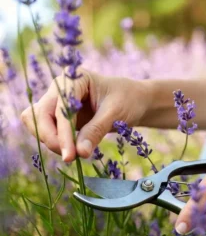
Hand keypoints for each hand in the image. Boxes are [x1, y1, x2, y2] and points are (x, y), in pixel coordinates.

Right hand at [21, 68, 151, 161]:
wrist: (136, 102)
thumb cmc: (129, 100)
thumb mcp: (115, 113)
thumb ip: (95, 131)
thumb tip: (79, 153)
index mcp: (74, 78)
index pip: (59, 107)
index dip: (62, 132)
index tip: (71, 155)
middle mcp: (61, 88)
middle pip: (39, 114)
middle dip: (51, 137)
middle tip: (69, 157)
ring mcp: (59, 103)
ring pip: (39, 123)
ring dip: (51, 141)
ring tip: (73, 154)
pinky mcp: (62, 118)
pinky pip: (48, 131)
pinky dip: (56, 142)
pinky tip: (72, 150)